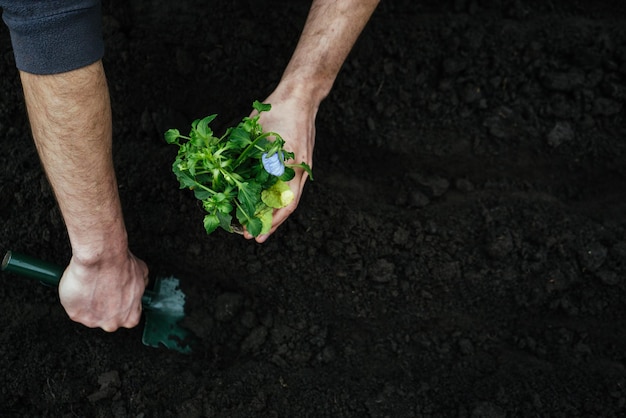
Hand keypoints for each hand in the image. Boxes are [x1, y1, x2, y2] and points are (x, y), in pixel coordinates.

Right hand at [58, 251, 148, 330]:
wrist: (101, 258)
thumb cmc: (121, 265)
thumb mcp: (141, 274)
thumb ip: (141, 285)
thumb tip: (141, 282)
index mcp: (130, 318)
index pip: (126, 318)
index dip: (120, 304)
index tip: (115, 296)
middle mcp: (112, 324)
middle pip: (106, 318)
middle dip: (103, 305)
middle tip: (102, 288)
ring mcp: (92, 321)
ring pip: (88, 313)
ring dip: (89, 302)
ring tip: (91, 284)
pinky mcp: (75, 314)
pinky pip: (74, 307)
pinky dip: (75, 297)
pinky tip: (81, 285)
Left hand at [243, 86, 316, 242]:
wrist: (300, 95)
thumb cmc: (281, 111)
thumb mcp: (261, 133)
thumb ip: (248, 155)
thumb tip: (225, 173)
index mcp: (293, 169)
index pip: (285, 205)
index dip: (269, 223)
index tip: (254, 235)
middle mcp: (298, 173)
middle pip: (283, 206)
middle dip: (265, 222)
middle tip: (247, 234)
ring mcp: (297, 168)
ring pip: (282, 197)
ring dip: (267, 210)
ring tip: (250, 220)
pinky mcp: (293, 162)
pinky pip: (282, 184)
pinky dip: (269, 194)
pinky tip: (256, 197)